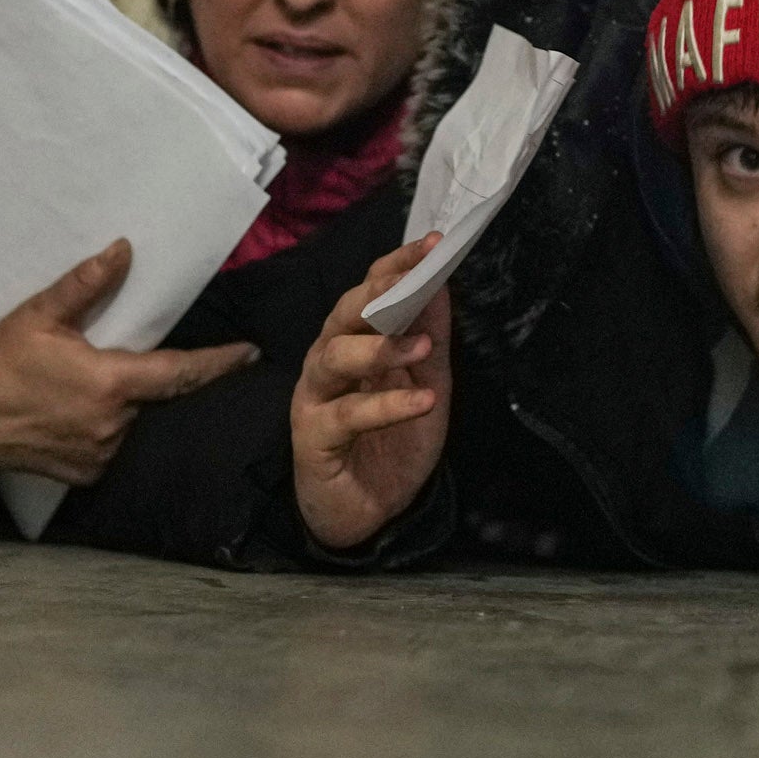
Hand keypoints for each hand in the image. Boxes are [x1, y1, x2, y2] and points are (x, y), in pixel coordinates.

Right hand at [0, 239, 258, 488]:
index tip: (252, 354)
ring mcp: (100, 456)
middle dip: (165, 383)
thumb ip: (87, 284)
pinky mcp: (85, 477)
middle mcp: (113, 426)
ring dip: (136, 407)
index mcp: (110, 384)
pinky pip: (115, 448)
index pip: (182, 372)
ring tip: (114, 389)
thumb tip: (123, 249)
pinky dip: (115, 431)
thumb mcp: (41, 315)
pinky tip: (94, 416)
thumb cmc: (0, 362)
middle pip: (160, 399)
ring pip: (138, 425)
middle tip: (159, 364)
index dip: (220, 363)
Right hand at [292, 234, 452, 551]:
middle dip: (379, 294)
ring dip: (381, 348)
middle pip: (344, 313)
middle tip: (415, 284)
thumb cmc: (393, 439)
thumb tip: (443, 284)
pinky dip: (387, 406)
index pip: (371, 289)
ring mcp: (316, 396)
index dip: (399, 265)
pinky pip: (348, 415)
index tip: (435, 244)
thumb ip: (431, 336)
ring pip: (335, 356)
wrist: (370, 513)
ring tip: (421, 348)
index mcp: (354, 338)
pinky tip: (423, 403)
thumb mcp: (427, 382)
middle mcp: (328, 358)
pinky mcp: (315, 437)